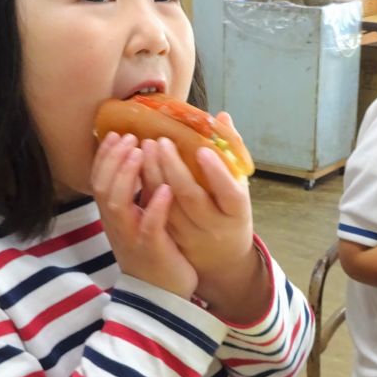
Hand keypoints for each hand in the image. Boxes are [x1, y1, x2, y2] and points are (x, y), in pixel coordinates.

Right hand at [91, 133, 197, 298]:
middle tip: (128, 136)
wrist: (162, 298)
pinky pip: (149, 227)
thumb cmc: (156, 254)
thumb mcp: (141, 223)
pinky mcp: (151, 251)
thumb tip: (142, 162)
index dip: (105, 157)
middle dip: (114, 159)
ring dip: (128, 176)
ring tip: (140, 152)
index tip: (115, 134)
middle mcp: (117, 227)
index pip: (100, 181)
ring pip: (119, 204)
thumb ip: (139, 197)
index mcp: (114, 218)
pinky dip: (154, 207)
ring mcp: (132, 239)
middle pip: (104, 187)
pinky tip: (165, 189)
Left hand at [139, 122, 269, 321]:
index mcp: (237, 213)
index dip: (217, 172)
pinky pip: (154, 211)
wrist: (223, 259)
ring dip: (153, 174)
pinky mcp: (172, 239)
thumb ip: (231, 153)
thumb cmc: (231, 213)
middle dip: (173, 167)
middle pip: (191, 197)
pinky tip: (137, 167)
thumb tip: (221, 117)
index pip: (229, 193)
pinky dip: (145, 188)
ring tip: (146, 146)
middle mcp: (214, 227)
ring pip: (168, 204)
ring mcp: (191, 235)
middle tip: (160, 140)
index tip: (202, 150)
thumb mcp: (239, 186)